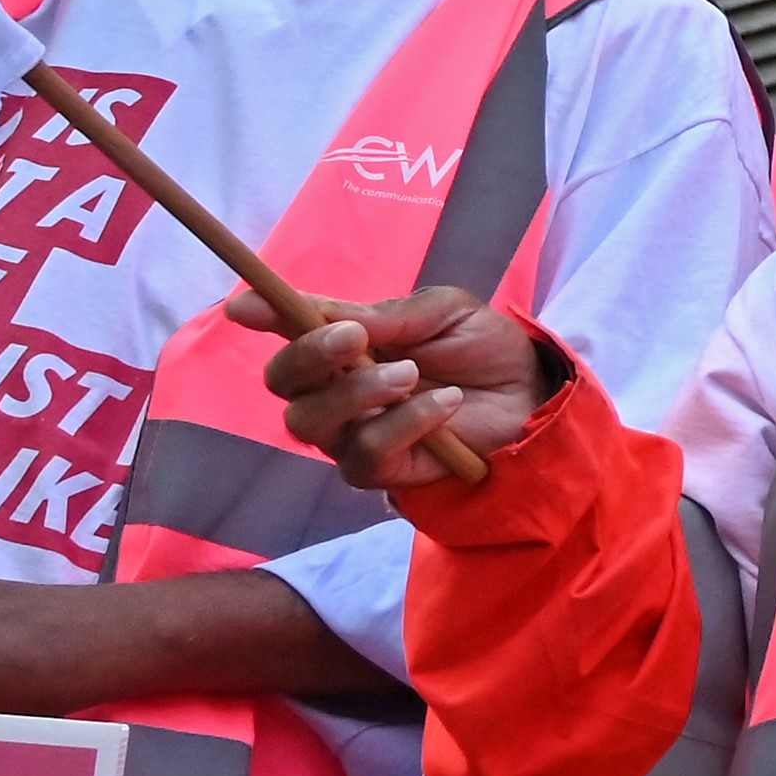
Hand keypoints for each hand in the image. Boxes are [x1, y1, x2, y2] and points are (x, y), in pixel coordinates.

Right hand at [253, 284, 550, 487]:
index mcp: (343, 345)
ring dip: (357, 393)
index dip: (262, 317)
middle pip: (283, 384)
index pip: (288, 332)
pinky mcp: (381, 470)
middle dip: (309, 357)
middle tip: (353, 338)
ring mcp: (351, 433)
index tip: (244, 307)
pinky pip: (364, 455)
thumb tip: (313, 305)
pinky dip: (404, 424)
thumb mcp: (444, 312)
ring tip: (410, 374)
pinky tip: (444, 403)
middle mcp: (334, 390)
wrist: (531, 392)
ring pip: (312, 424)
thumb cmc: (481, 348)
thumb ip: (386, 314)